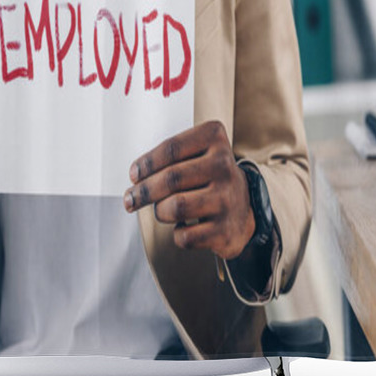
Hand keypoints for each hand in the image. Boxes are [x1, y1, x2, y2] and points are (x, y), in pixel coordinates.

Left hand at [124, 120, 254, 260]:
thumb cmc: (209, 176)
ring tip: (161, 210)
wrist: (244, 205)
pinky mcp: (225, 230)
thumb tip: (136, 176)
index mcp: (214, 139)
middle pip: (171, 178)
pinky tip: (181, 227)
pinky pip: (185, 236)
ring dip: (160, 211)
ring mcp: (227, 199)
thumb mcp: (197, 152)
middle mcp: (224, 166)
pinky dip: (177, 234)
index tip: (133, 174)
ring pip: (175, 207)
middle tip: (130, 199)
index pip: (171, 148)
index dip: (146, 163)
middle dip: (143, 191)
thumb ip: (168, 157)